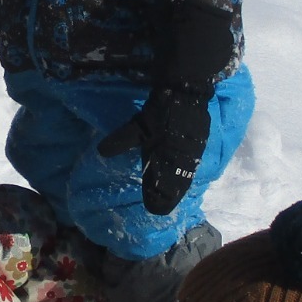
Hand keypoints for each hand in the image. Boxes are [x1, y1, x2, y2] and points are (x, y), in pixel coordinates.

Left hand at [97, 87, 210, 214]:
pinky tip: (182, 176)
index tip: (153, 208)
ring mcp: (193, 154)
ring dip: (177, 188)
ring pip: (185, 177)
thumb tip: (101, 152)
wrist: (186, 93)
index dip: (157, 199)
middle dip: (168, 197)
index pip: (162, 188)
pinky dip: (185, 174)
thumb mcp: (138, 127)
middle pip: (176, 186)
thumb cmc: (161, 112)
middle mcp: (182, 161)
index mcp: (167, 160)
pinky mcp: (199, 145)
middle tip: (161, 207)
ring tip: (171, 198)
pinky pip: (192, 166)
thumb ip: (121, 141)